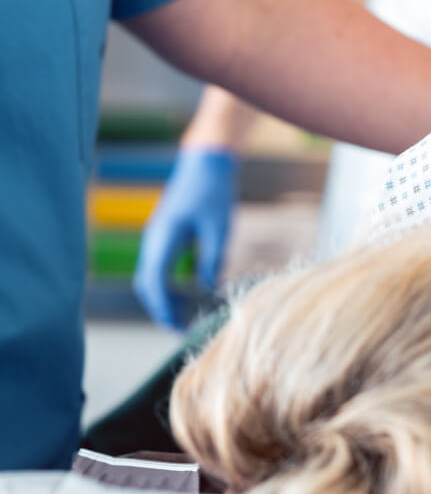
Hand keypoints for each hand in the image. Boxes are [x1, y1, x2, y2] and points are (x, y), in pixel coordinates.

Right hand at [133, 148, 236, 328]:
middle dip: (159, 309)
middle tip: (179, 329)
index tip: (175, 327)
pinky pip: (157, 267)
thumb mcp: (219, 228)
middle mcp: (154, 239)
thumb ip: (211, 259)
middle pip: (146, 284)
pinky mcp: (163, 236)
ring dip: (162, 298)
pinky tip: (184, 295)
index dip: (163, 308)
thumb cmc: (214, 193)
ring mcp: (156, 238)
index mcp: (164, 238)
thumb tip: (207, 288)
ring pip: (150, 276)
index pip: (154, 282)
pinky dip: (165, 285)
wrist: (206, 164)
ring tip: (182, 317)